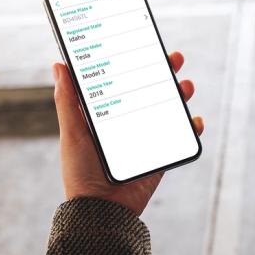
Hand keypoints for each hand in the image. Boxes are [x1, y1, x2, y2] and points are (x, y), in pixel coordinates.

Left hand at [52, 52, 203, 215]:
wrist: (101, 212)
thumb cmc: (81, 172)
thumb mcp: (72, 132)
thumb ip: (68, 100)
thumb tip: (59, 64)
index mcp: (107, 114)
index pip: (124, 81)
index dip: (135, 61)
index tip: (145, 42)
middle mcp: (128, 123)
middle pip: (150, 91)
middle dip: (165, 72)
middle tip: (174, 57)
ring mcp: (146, 139)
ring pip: (169, 110)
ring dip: (181, 95)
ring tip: (186, 86)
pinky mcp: (160, 157)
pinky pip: (181, 139)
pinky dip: (192, 129)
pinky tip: (194, 121)